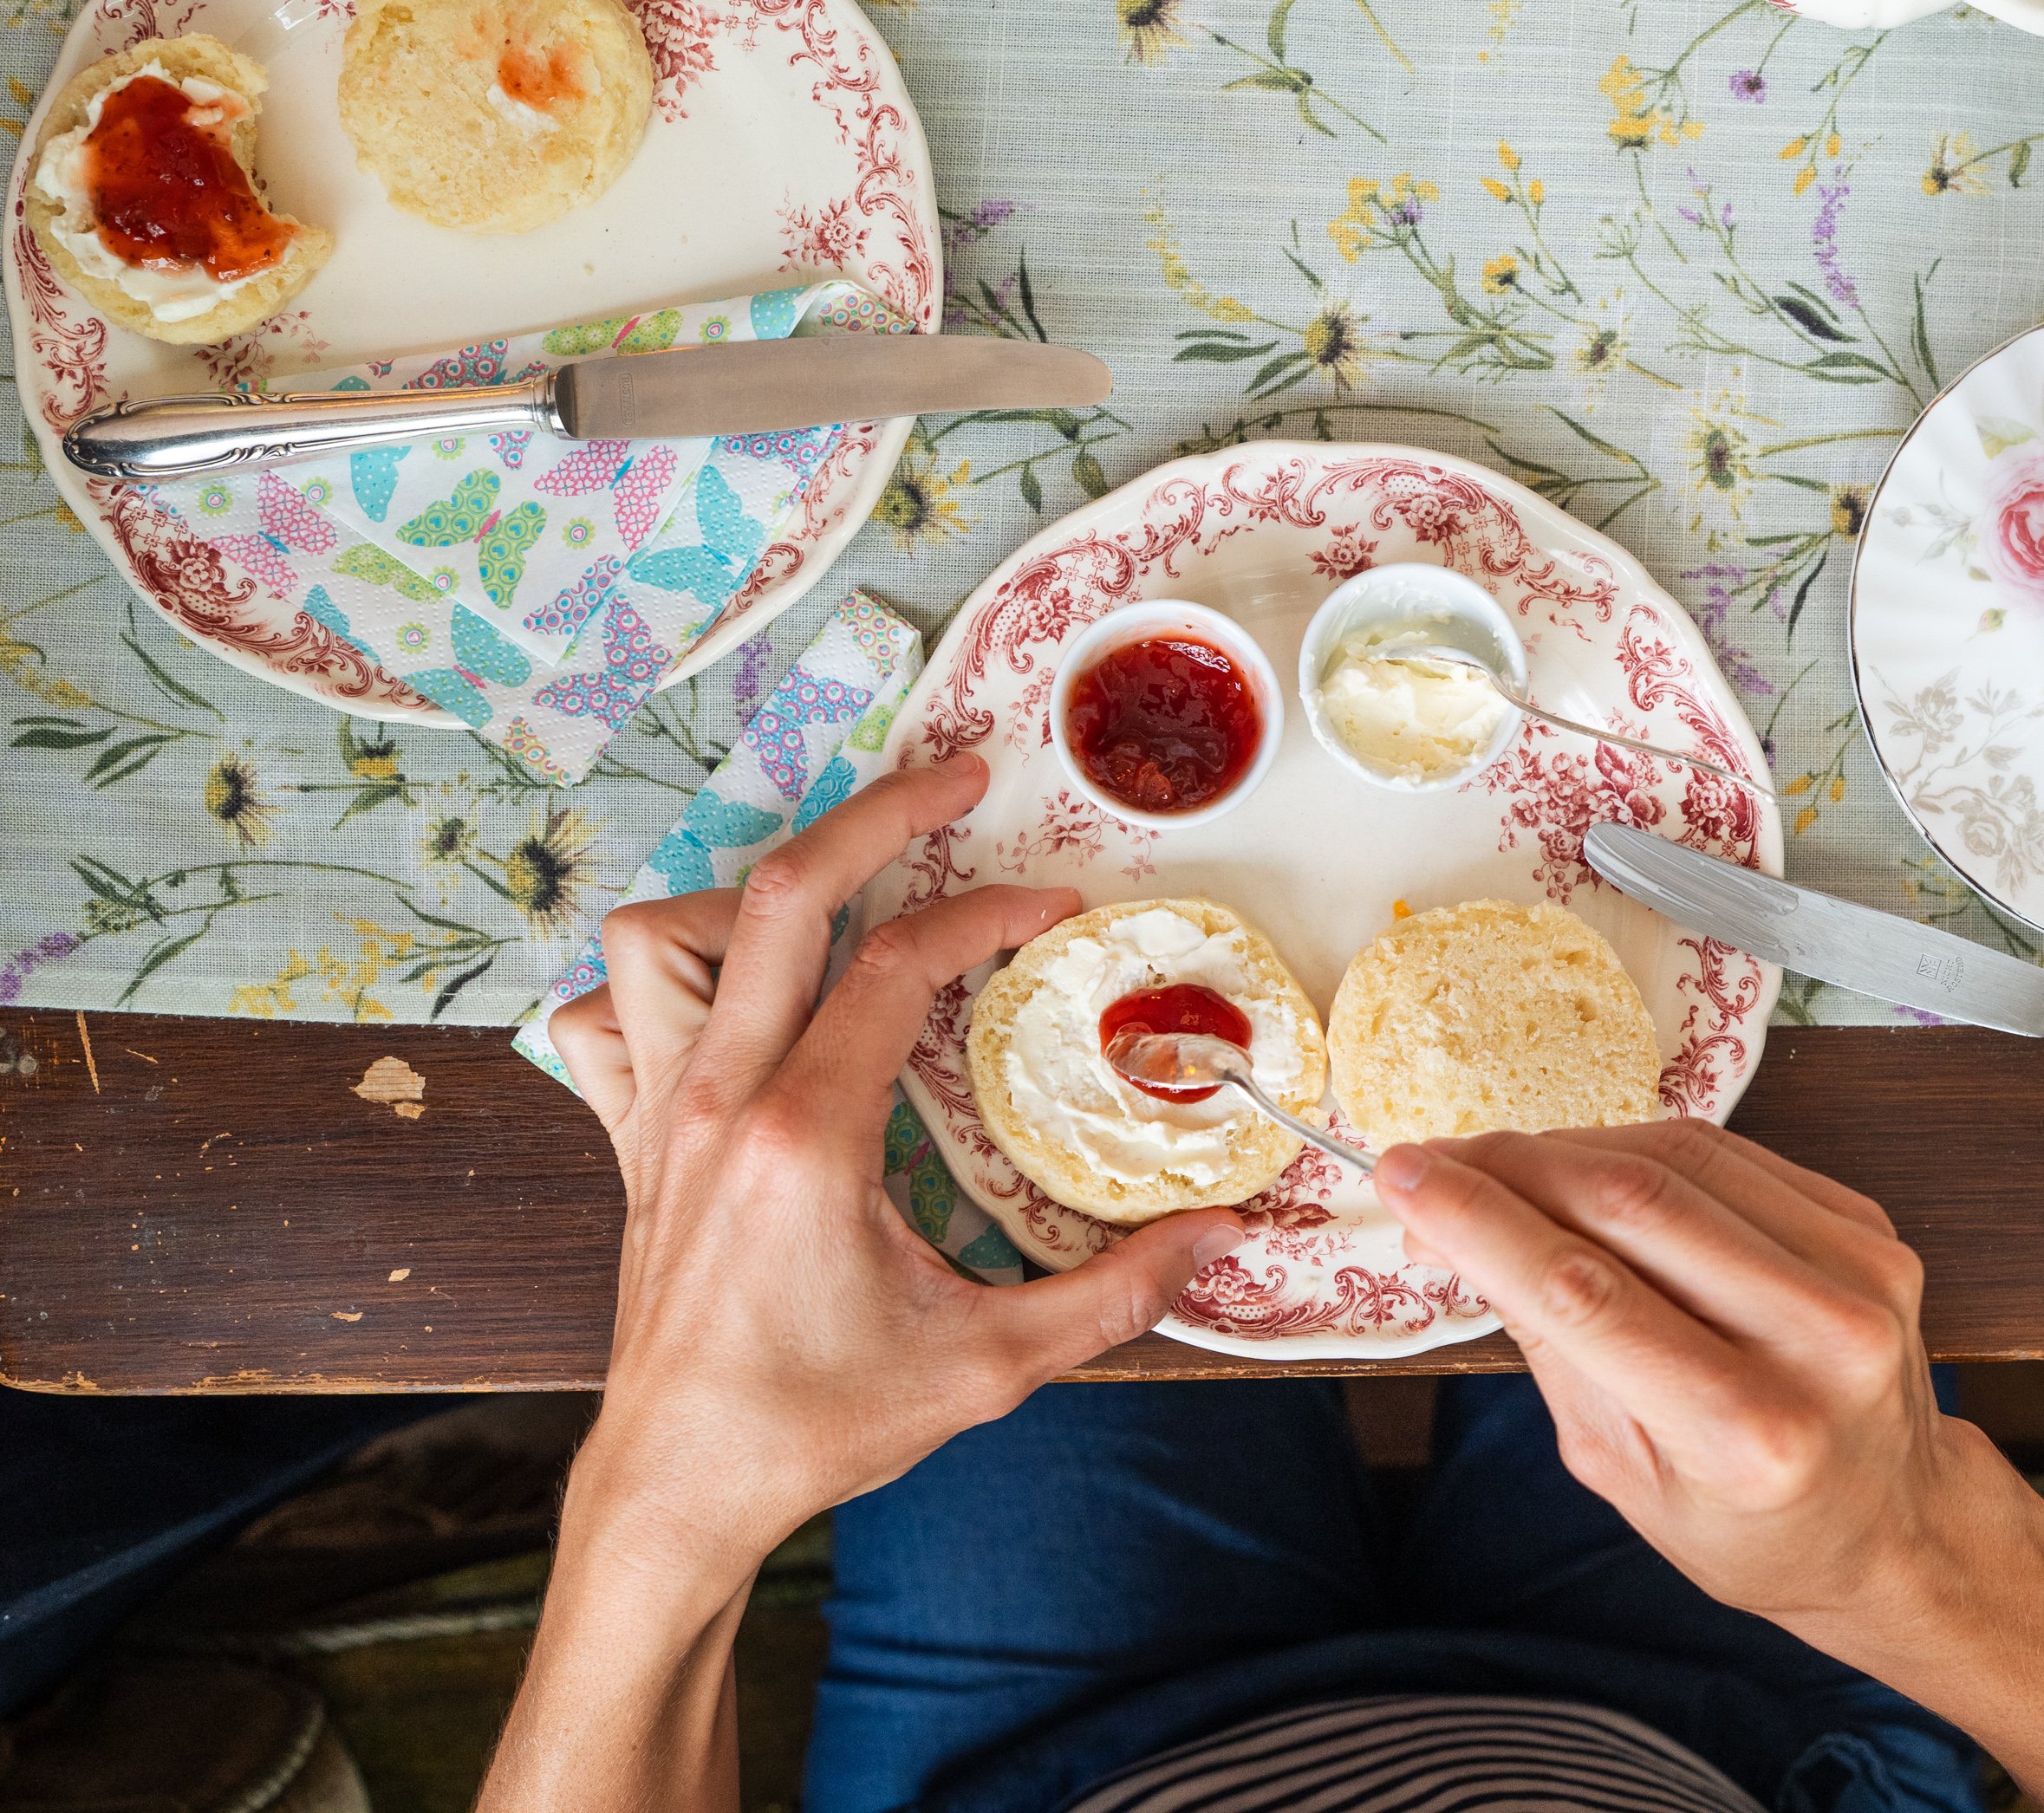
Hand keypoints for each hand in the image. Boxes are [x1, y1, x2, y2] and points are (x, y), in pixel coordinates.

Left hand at [547, 759, 1241, 1594]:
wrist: (682, 1486)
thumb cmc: (819, 1424)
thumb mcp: (990, 1365)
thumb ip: (1112, 1294)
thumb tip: (1214, 1240)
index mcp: (805, 1135)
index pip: (898, 964)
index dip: (989, 910)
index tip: (1057, 907)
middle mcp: (720, 1099)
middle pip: (782, 892)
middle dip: (880, 813)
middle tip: (960, 779)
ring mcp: (660, 1114)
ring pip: (662, 937)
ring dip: (749, 895)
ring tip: (839, 903)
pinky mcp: (632, 1143)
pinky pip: (606, 1021)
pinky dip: (660, 984)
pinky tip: (734, 1001)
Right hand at [1371, 1120, 1997, 1639]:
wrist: (1894, 1525)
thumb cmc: (1745, 1521)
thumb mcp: (1619, 1469)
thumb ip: (1548, 1341)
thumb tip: (1452, 1226)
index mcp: (1747, 1434)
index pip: (1584, 1294)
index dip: (1480, 1221)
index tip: (1403, 1176)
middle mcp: (1819, 1343)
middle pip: (1634, 1204)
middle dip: (1512, 1168)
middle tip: (1435, 1162)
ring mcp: (1860, 1274)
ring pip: (1681, 1157)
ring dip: (1569, 1148)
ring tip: (1500, 1165)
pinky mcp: (1871, 1227)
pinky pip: (1732, 1154)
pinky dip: (1643, 1149)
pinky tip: (1588, 1166)